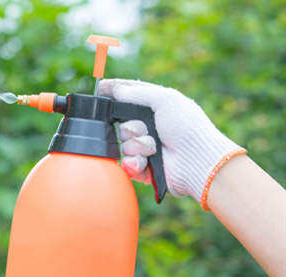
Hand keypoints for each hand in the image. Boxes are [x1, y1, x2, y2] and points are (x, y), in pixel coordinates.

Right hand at [98, 79, 245, 206]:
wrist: (197, 160)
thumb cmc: (188, 127)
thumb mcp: (166, 99)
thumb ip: (138, 92)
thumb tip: (116, 89)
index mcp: (155, 107)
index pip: (128, 95)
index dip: (113, 92)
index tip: (100, 88)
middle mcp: (149, 127)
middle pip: (121, 123)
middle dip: (131, 127)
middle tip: (145, 129)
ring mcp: (146, 147)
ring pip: (123, 144)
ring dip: (137, 145)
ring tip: (154, 148)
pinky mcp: (143, 167)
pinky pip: (126, 162)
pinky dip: (134, 162)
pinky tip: (146, 161)